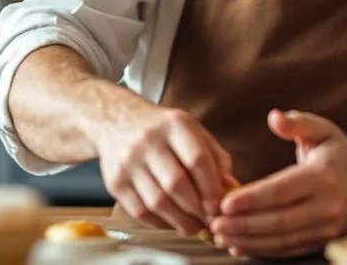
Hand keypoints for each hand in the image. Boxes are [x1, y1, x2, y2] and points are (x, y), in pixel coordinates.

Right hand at [93, 106, 234, 234]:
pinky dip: (160, 223)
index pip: (197, 159)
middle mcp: (148, 140)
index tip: (220, 206)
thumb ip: (216, 158)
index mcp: (174, 124)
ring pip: (157, 202)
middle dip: (197, 209)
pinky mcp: (115, 181)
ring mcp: (128, 161)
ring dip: (180, 221)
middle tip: (209, 221)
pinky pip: (140, 211)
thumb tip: (231, 190)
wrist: (116, 121)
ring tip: (193, 226)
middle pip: (176, 184)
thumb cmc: (163, 130)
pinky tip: (171, 222)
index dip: (211, 188)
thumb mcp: (193, 131)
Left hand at [209, 109, 346, 258]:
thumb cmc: (340, 153)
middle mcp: (327, 206)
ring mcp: (326, 228)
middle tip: (214, 223)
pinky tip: (240, 245)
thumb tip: (274, 117)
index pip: (281, 190)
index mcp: (322, 176)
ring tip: (220, 235)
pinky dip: (263, 250)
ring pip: (282, 240)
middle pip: (278, 221)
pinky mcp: (323, 241)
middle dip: (243, 225)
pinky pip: (289, 249)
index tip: (224, 202)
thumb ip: (297, 122)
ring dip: (249, 240)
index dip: (252, 199)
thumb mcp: (322, 130)